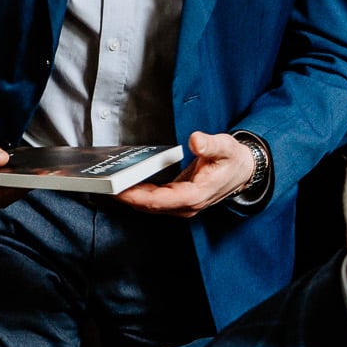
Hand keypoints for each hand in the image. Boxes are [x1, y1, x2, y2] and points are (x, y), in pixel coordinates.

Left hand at [117, 131, 256, 216]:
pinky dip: (138, 195)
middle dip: (125, 198)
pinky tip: (125, 185)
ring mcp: (182, 205)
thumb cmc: (233, 160)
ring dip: (129, 198)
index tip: (117, 190)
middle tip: (102, 187)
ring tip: (107, 187)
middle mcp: (187, 205)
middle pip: (149, 206)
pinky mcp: (178, 200)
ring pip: (150, 206)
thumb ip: (211, 144)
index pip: (159, 200)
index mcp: (196, 195)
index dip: (136, 197)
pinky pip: (154, 201)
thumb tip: (196, 140)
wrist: (244, 171)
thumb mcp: (226, 147)